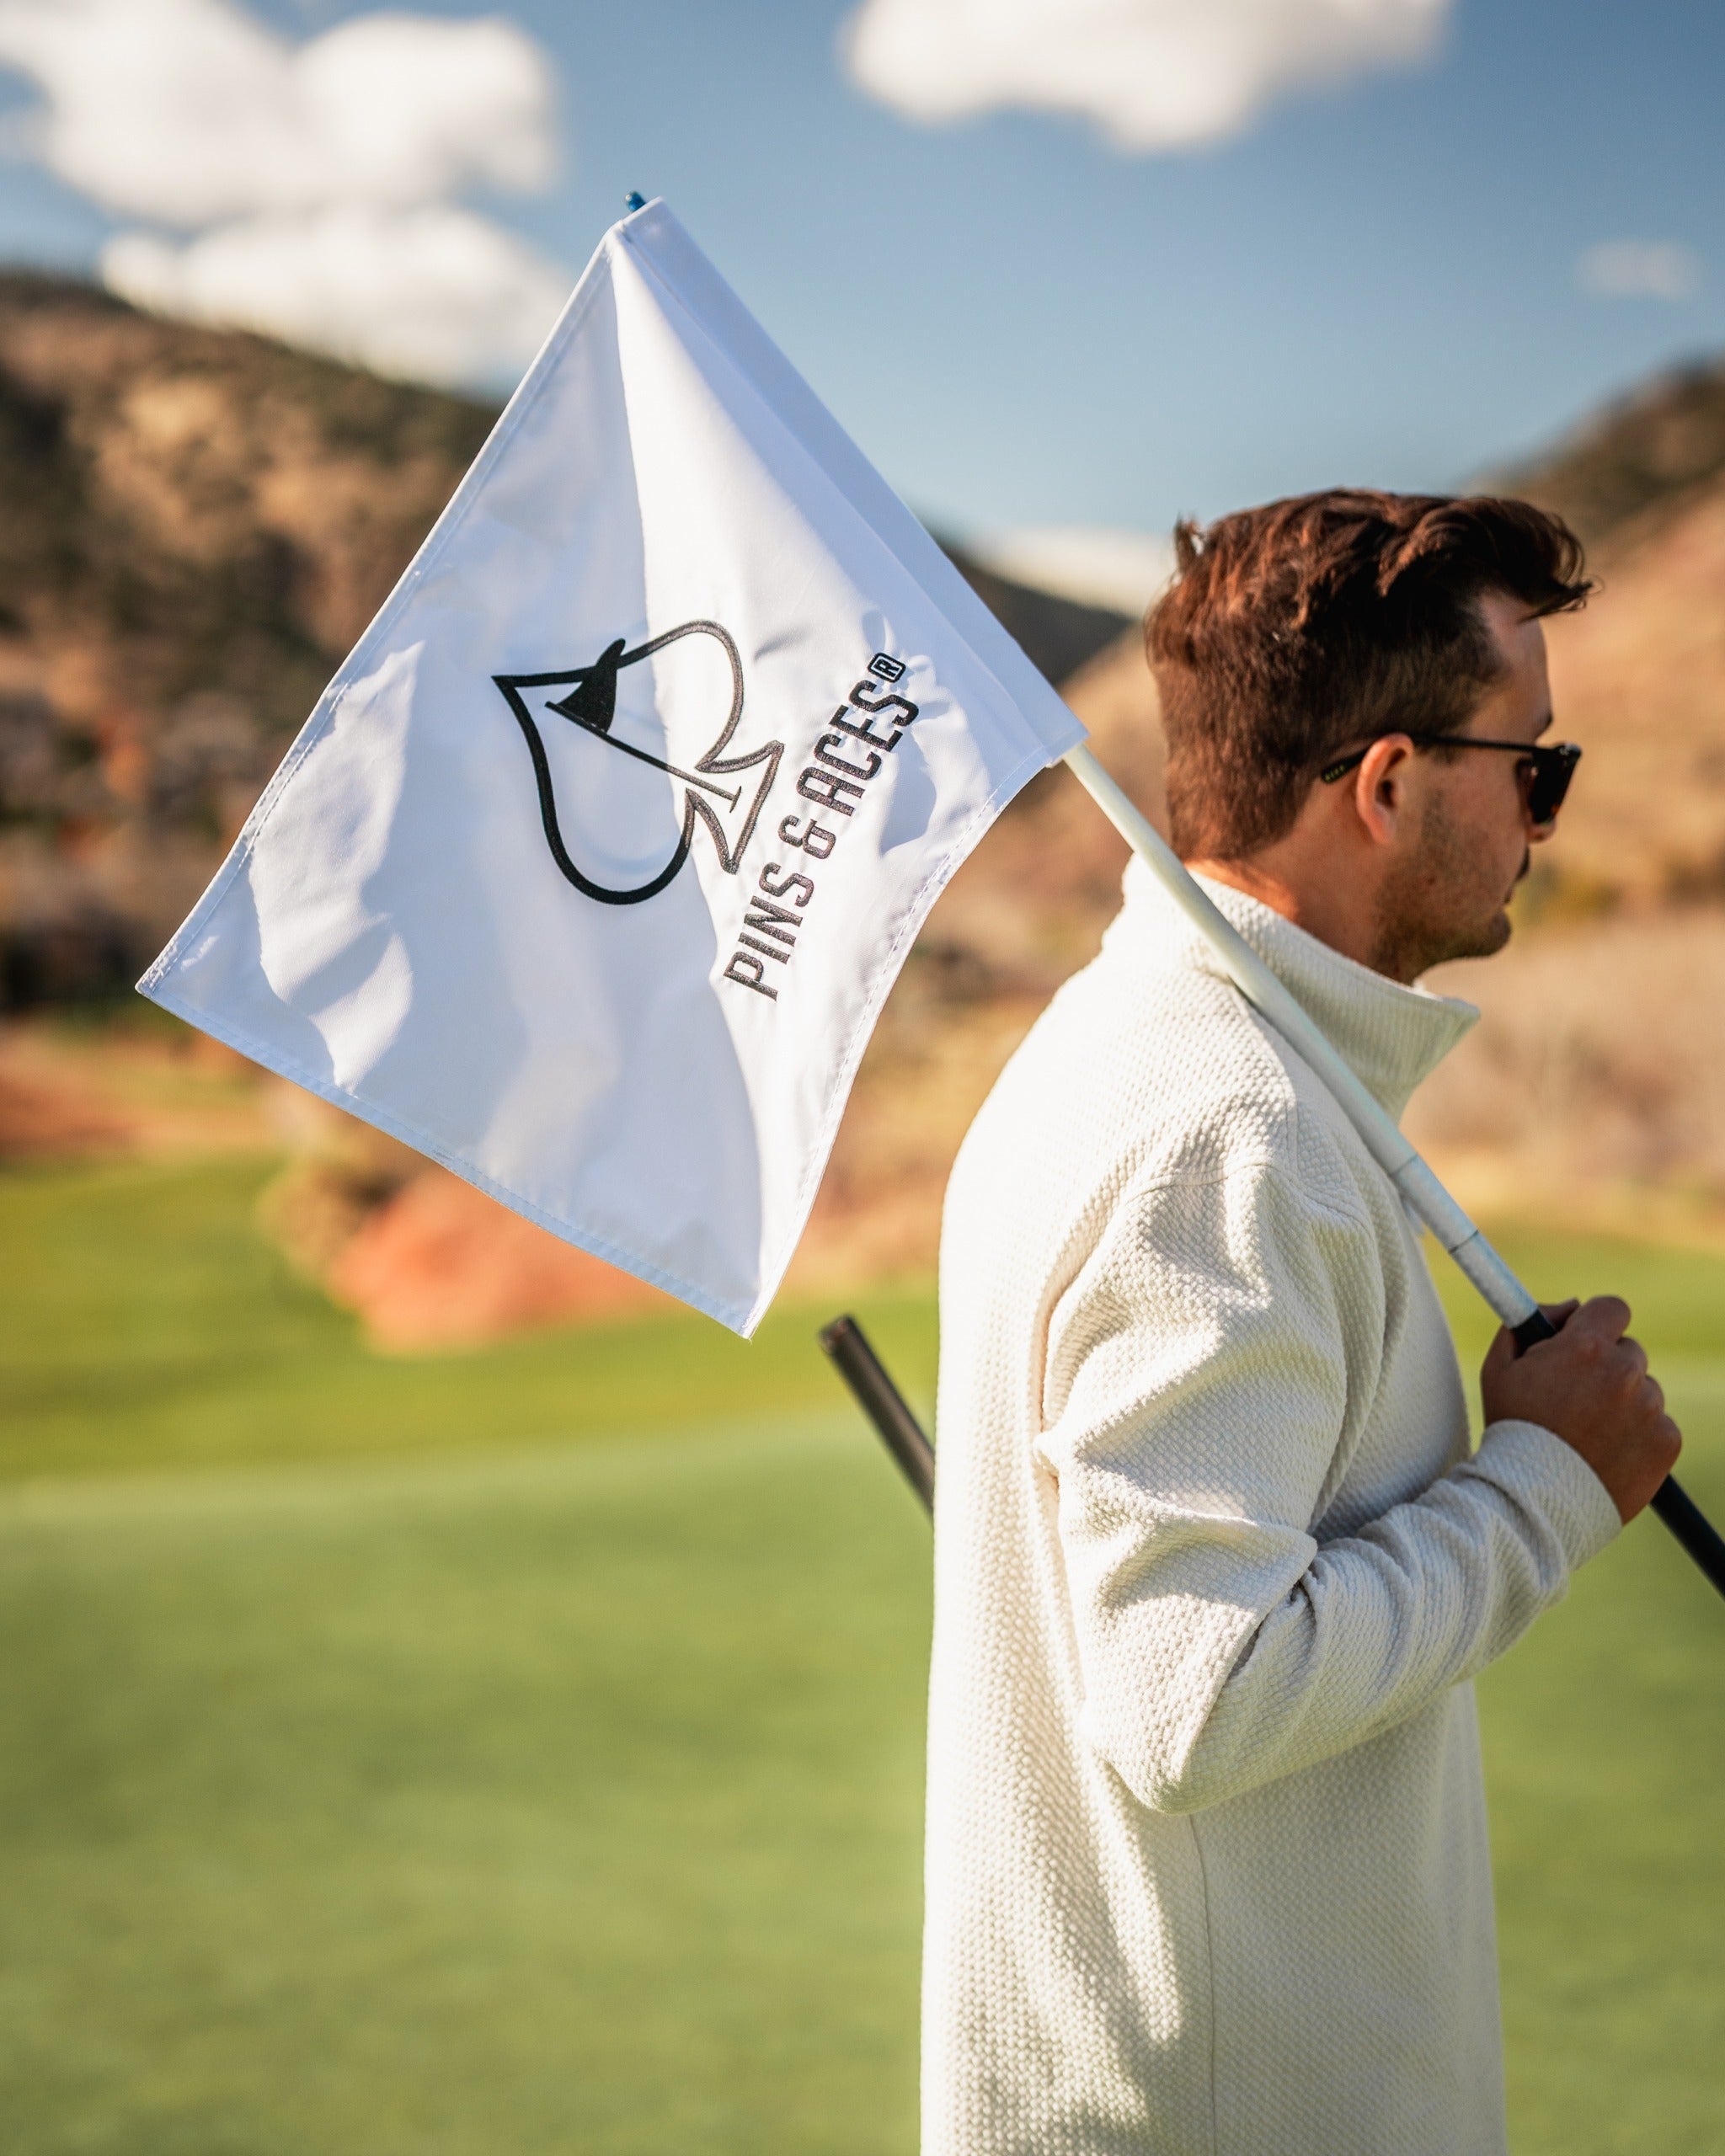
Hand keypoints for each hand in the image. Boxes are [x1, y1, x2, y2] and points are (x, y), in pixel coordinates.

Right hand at [1480, 1296, 1681, 1523]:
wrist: (1535, 1498)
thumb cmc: (1513, 1431)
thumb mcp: (1500, 1368)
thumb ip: (1527, 1323)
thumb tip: (1567, 1307)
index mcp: (1586, 1347)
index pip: (1613, 1308)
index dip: (1597, 1322)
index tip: (1585, 1338)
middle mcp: (1625, 1372)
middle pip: (1628, 1351)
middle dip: (1606, 1366)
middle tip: (1577, 1395)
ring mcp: (1650, 1408)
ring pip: (1644, 1390)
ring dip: (1623, 1402)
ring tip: (1588, 1432)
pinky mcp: (1667, 1441)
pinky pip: (1658, 1424)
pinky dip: (1638, 1433)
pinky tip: (1607, 1450)